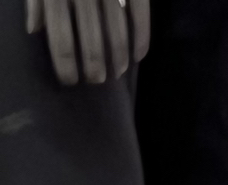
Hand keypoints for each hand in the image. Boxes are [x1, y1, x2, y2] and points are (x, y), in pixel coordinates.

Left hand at [25, 0, 150, 85]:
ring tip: (116, 74)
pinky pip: (139, 17)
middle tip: (96, 82)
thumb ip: (36, 0)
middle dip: (94, 69)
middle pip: (91, 43)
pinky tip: (138, 57)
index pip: (61, 39)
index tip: (70, 81)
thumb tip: (35, 32)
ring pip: (117, 35)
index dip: (65, 65)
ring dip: (118, 60)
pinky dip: (141, 39)